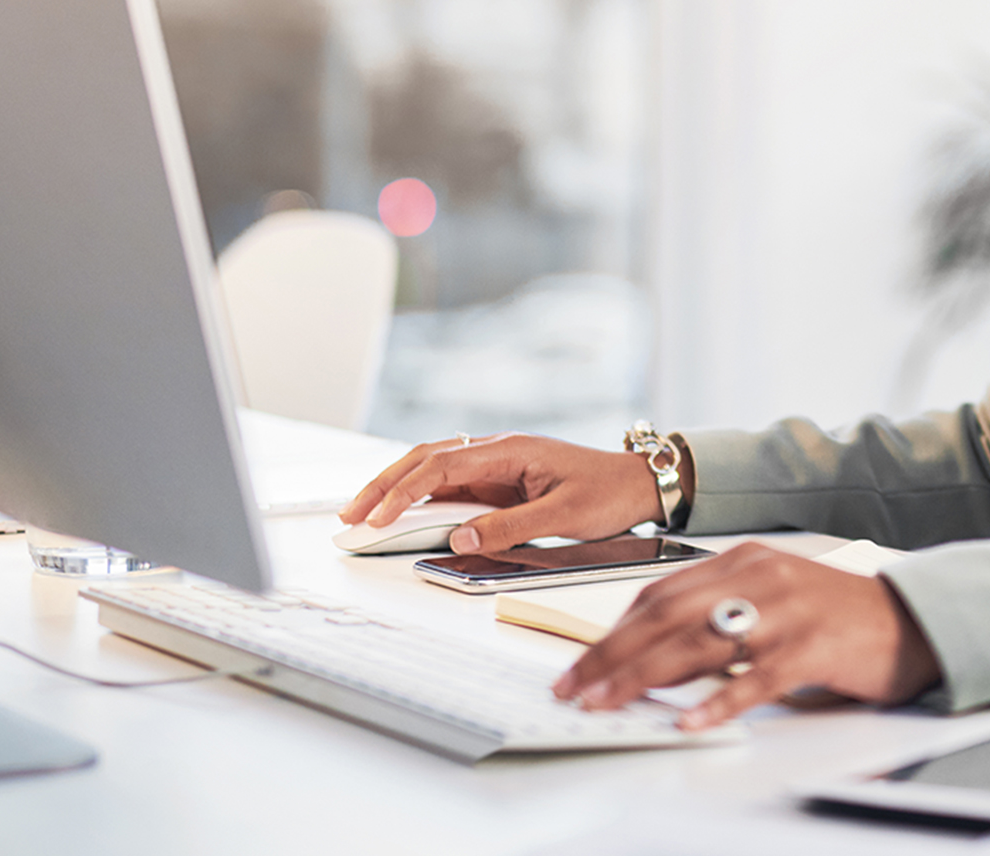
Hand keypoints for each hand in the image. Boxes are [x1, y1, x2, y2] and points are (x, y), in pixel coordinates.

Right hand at [338, 434, 661, 554]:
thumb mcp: (563, 514)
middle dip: (384, 485)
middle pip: (425, 459)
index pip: (442, 465)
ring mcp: (496, 464)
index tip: (377, 517)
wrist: (639, 483)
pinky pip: (450, 485)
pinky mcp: (499, 481)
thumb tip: (459, 538)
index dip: (404, 491)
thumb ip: (510, 526)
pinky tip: (399, 512)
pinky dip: (420, 496)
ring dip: (396, 488)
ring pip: (432, 469)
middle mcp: (497, 450)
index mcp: (510, 450)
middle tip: (350, 514)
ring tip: (362, 514)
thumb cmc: (609, 493)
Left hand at [553, 543, 942, 731]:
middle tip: (577, 688)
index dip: (615, 630)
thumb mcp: (774, 597)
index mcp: (747, 560)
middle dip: (613, 656)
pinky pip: (756, 678)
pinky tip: (690, 720)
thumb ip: (722, 611)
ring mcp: (788, 611)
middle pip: (669, 617)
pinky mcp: (814, 647)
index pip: (662, 594)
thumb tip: (654, 652)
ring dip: (645, 677)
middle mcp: (762, 577)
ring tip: (610, 704)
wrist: (913, 619)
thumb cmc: (836, 617)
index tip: (582, 664)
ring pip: (700, 644)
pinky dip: (719, 701)